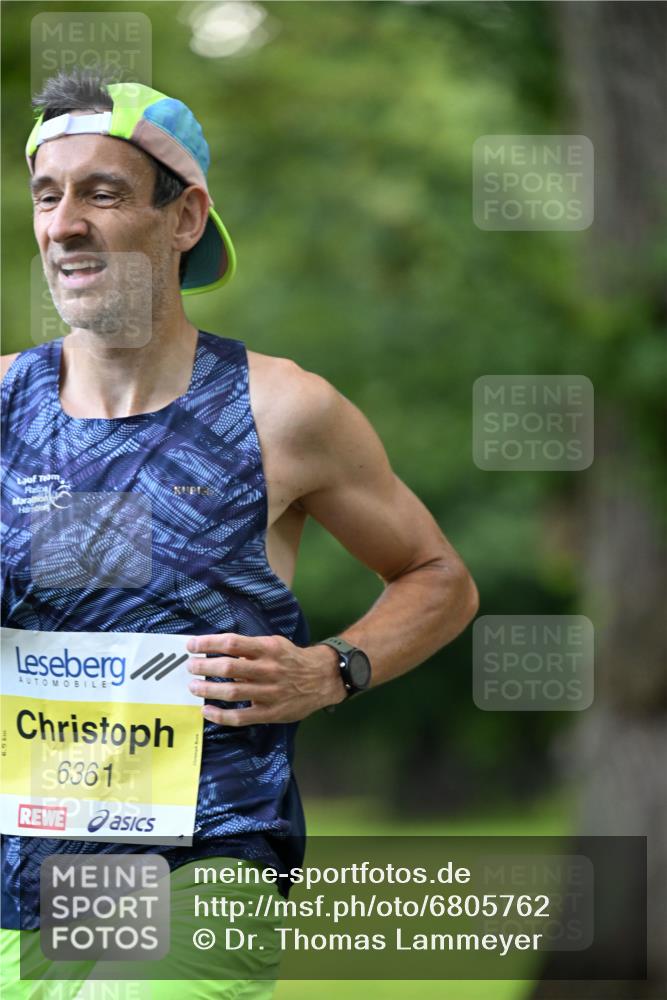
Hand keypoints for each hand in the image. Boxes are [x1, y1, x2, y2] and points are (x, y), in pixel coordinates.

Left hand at [185, 633, 345, 725]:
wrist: (323, 679)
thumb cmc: (292, 659)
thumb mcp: (275, 645)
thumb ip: (250, 649)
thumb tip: (219, 650)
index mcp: (267, 649)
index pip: (232, 643)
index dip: (208, 643)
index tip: (191, 645)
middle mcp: (268, 669)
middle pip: (229, 667)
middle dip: (204, 666)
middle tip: (190, 666)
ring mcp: (269, 693)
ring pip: (232, 692)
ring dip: (207, 689)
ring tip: (193, 686)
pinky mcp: (270, 713)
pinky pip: (241, 717)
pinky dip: (220, 716)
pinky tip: (206, 711)